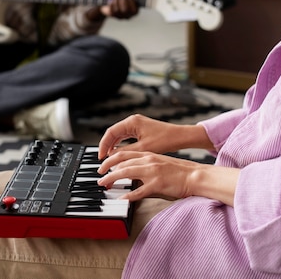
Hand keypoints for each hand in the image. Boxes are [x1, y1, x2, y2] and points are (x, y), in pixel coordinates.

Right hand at [97, 114, 213, 159]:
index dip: (103, 145)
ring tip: (109, 158)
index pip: (110, 132)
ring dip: (113, 145)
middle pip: (113, 133)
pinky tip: (119, 153)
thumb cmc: (165, 140)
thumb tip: (112, 156)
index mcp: (132, 122)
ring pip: (119, 135)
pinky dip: (121, 144)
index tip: (100, 156)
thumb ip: (126, 151)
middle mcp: (133, 121)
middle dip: (107, 146)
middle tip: (102, 159)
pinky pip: (126, 136)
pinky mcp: (141, 129)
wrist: (180, 137)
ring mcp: (137, 124)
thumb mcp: (144, 148)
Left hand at [97, 150, 239, 204]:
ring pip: (125, 173)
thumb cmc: (179, 171)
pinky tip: (121, 199)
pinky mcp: (157, 185)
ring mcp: (152, 172)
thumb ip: (145, 165)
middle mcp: (149, 160)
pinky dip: (128, 196)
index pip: (124, 153)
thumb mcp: (160, 163)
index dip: (110, 159)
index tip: (103, 166)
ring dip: (112, 179)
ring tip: (104, 185)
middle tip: (100, 177)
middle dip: (107, 170)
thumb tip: (131, 173)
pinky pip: (138, 191)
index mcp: (149, 154)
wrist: (195, 175)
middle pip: (121, 162)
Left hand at [99, 0, 140, 19]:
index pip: (134, 11)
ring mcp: (120, 16)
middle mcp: (127, 15)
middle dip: (124, 2)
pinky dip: (111, 4)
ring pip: (118, 10)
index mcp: (134, 11)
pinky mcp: (112, 15)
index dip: (132, 4)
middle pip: (125, 11)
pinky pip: (111, 11)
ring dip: (117, 1)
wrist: (113, 1)